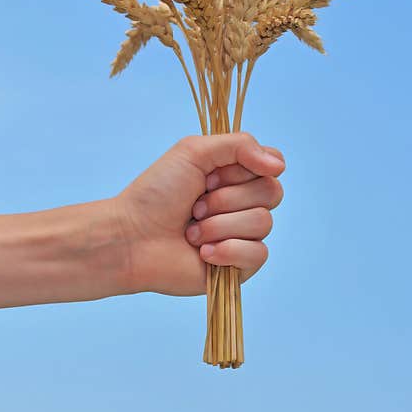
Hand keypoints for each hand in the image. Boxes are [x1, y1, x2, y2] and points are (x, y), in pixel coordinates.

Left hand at [114, 133, 284, 295]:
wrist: (132, 238)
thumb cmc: (156, 194)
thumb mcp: (194, 151)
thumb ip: (240, 145)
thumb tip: (279, 165)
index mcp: (234, 176)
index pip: (272, 166)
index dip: (246, 169)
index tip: (212, 175)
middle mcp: (242, 205)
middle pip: (271, 193)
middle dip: (227, 198)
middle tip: (195, 205)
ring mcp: (242, 236)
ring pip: (263, 223)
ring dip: (220, 225)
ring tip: (192, 232)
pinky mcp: (239, 266)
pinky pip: (258, 254)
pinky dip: (227, 250)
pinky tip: (202, 253)